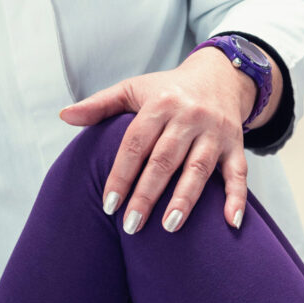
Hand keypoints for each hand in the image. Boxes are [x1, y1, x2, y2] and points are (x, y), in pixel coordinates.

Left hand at [59, 44, 281, 233]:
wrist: (221, 75)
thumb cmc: (168, 90)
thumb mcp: (134, 89)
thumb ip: (100, 105)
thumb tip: (64, 116)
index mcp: (161, 104)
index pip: (136, 144)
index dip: (122, 175)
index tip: (109, 204)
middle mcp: (189, 117)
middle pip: (165, 160)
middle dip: (147, 194)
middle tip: (131, 225)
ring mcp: (215, 132)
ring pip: (199, 168)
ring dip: (185, 199)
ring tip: (169, 227)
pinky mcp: (236, 145)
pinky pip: (239, 174)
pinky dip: (236, 199)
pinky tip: (230, 223)